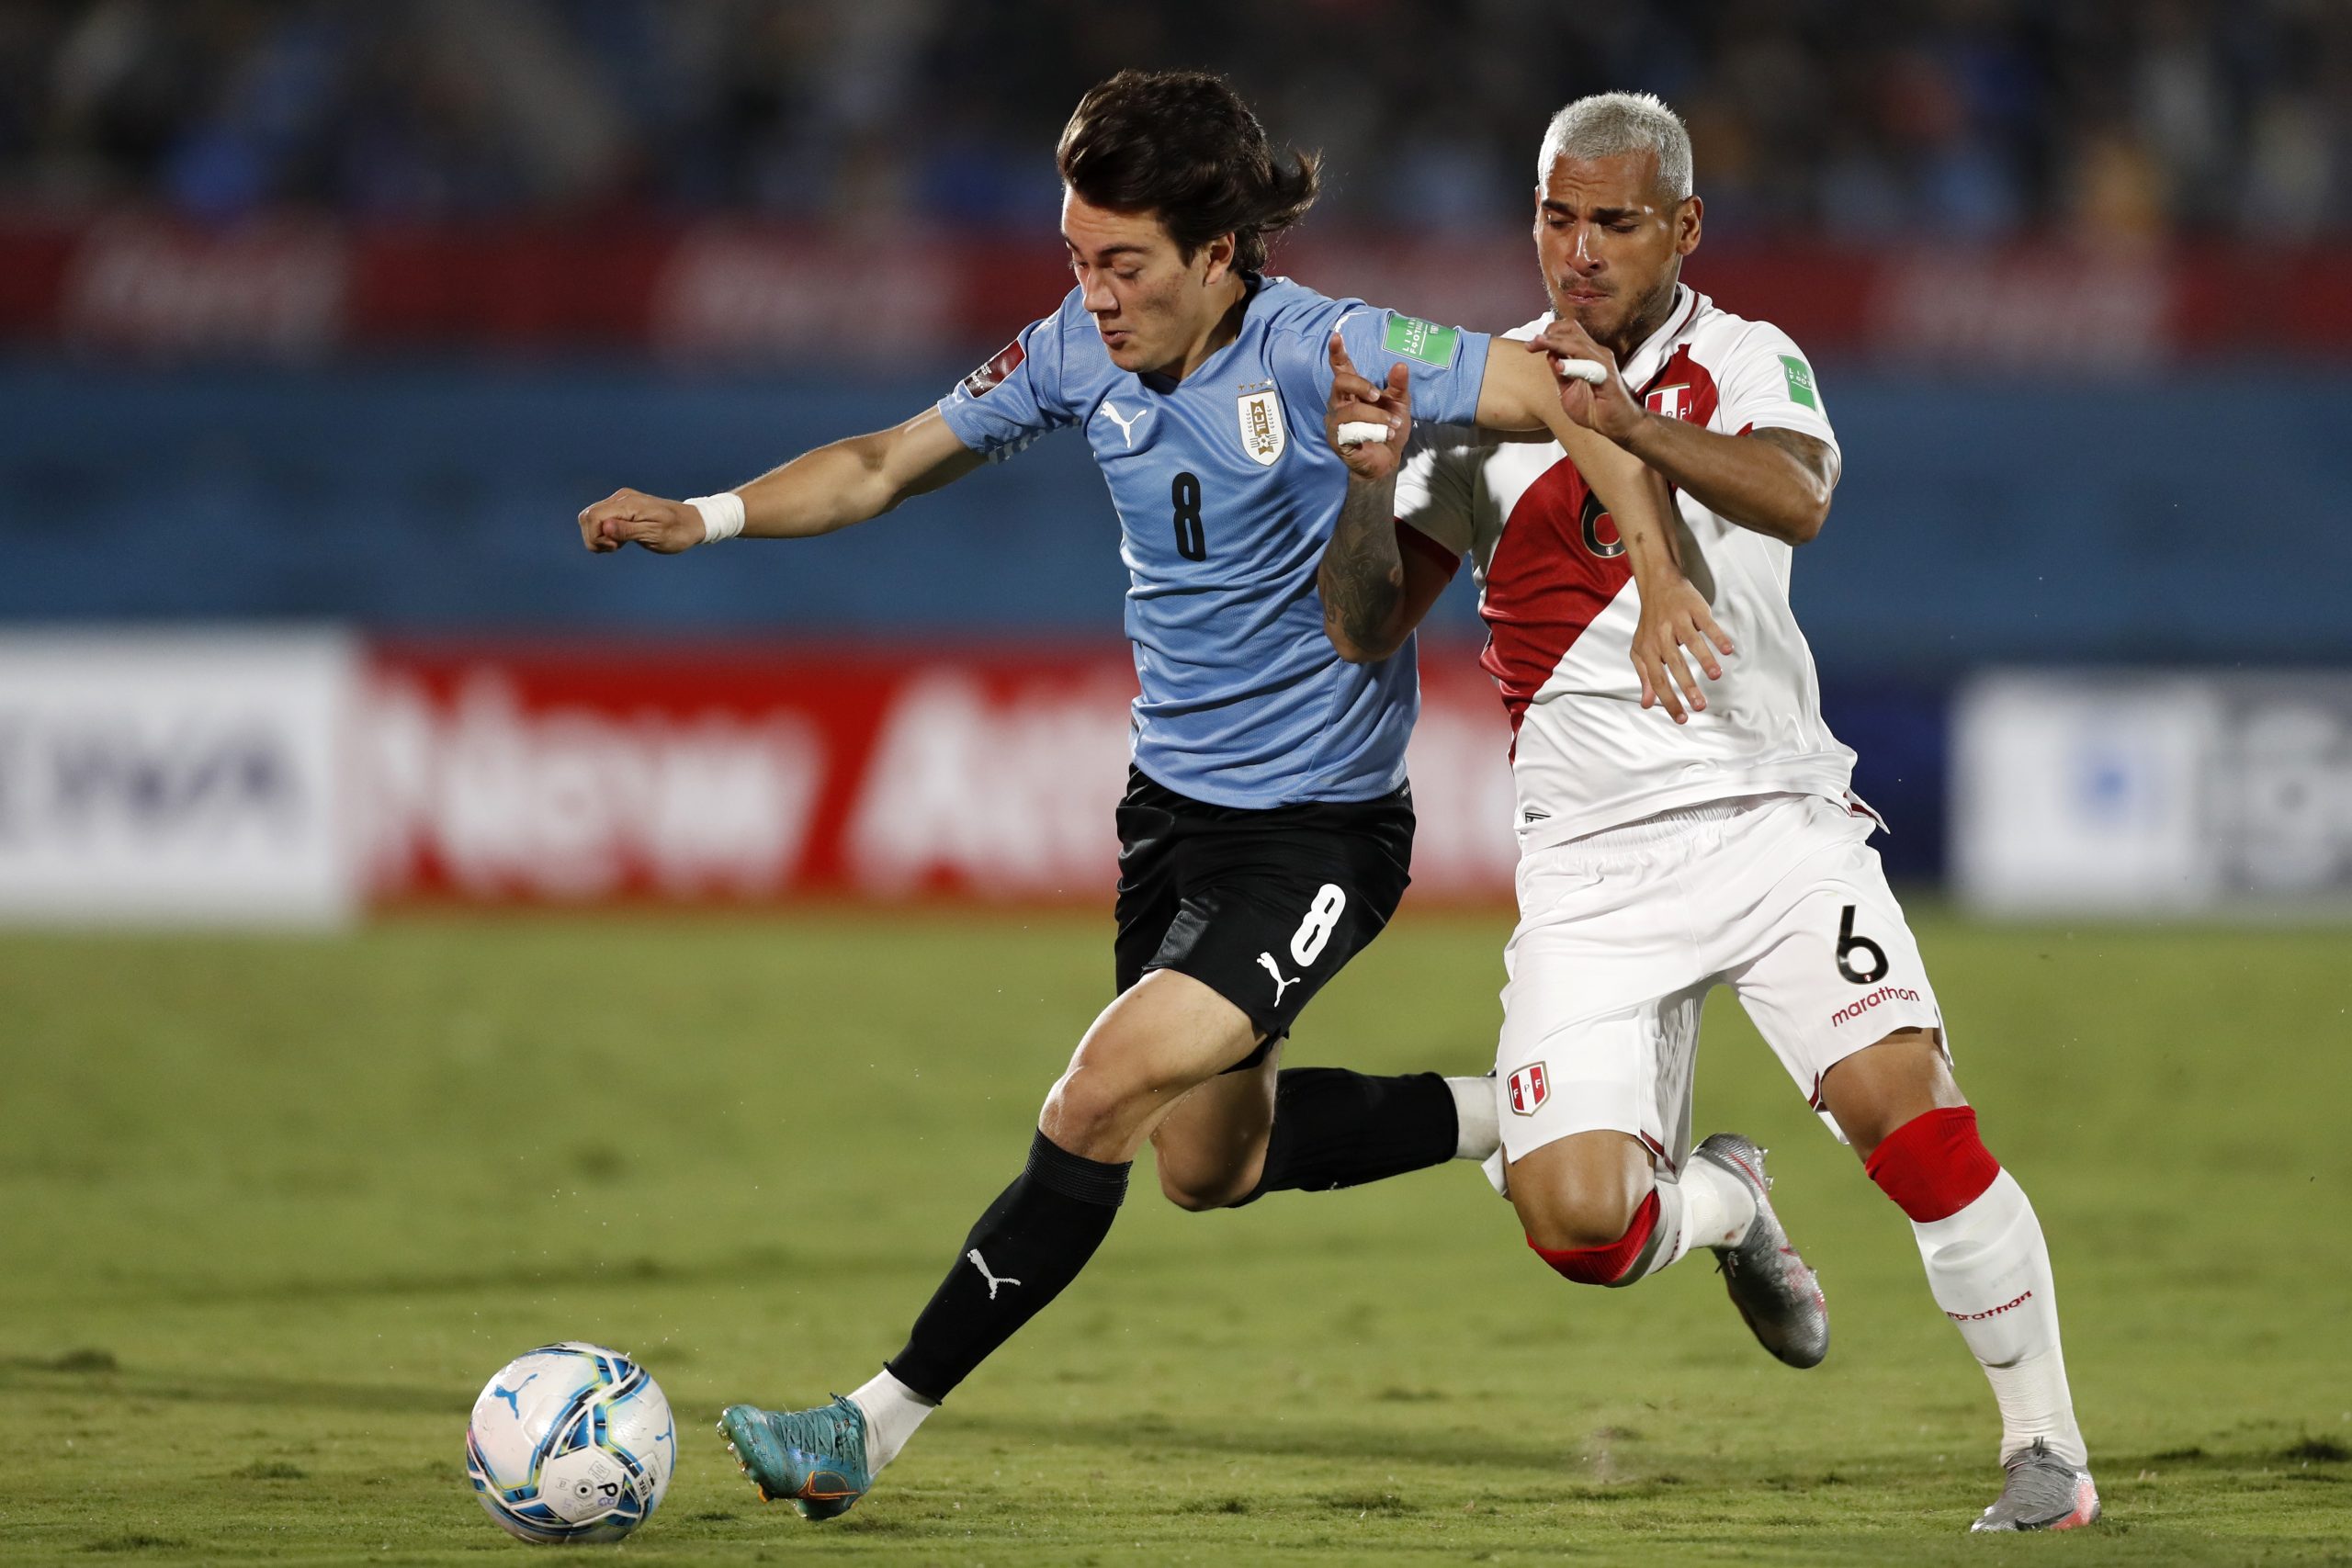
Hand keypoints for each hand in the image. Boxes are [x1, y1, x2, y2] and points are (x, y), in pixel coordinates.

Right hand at [577, 489, 705, 553]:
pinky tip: (622, 541)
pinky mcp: (623, 508)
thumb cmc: (678, 531)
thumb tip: (604, 528)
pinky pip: (601, 519)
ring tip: (620, 545)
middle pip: (587, 516)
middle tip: (617, 547)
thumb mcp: (655, 535)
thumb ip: (628, 531)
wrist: (693, 522)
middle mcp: (620, 498)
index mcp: (628, 504)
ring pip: (591, 518)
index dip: (595, 537)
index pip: (592, 517)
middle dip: (594, 538)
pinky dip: (605, 534)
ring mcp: (621, 501)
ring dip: (599, 537)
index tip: (616, 547)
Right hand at [1325, 333, 1410, 481]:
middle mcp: (1340, 404)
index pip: (1341, 368)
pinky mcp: (1337, 440)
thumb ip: (1399, 387)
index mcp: (1354, 391)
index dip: (1337, 353)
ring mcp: (1336, 422)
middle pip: (1340, 383)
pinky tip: (1382, 437)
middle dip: (1361, 385)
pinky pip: (1350, 431)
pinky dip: (1371, 432)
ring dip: (1375, 416)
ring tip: (1392, 425)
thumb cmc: (1388, 429)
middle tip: (1378, 395)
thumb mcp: (1399, 405)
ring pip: (1349, 410)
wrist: (1387, 462)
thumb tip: (1401, 365)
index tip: (1337, 336)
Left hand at [1524, 318, 1644, 442]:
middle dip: (1549, 333)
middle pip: (1572, 330)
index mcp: (1587, 354)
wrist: (1617, 426)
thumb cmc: (1595, 408)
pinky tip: (1559, 366)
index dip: (1549, 334)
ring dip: (1556, 342)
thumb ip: (1560, 373)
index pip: (1568, 332)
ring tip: (1539, 344)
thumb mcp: (1568, 389)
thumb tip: (1548, 355)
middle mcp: (1597, 354)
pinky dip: (1573, 364)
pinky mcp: (1608, 377)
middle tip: (1532, 343)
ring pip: (1578, 343)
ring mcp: (1604, 363)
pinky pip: (1590, 365)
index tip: (1530, 344)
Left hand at [1631, 574, 1733, 723]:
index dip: (1669, 700)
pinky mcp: (1693, 609)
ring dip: (1704, 659)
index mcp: (1648, 649)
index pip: (1657, 680)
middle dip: (1688, 686)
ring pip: (1692, 642)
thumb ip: (1645, 677)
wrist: (1657, 585)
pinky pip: (1707, 624)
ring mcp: (1678, 621)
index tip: (1683, 719)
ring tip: (1716, 677)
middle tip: (1700, 705)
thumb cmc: (1651, 623)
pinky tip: (1728, 650)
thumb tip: (1646, 704)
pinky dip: (1717, 636)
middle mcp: (1661, 636)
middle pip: (1675, 664)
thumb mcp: (1641, 650)